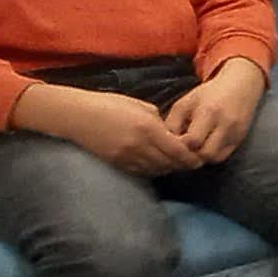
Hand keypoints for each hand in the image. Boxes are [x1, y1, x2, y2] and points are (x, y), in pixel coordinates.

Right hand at [21, 80, 194, 176]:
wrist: (78, 116)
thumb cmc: (110, 105)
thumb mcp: (141, 107)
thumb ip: (160, 121)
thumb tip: (173, 133)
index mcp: (148, 128)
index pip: (178, 151)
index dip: (191, 158)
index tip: (199, 158)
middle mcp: (139, 145)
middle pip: (169, 164)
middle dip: (183, 165)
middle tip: (191, 162)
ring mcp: (126, 156)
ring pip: (156, 170)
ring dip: (168, 168)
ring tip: (175, 163)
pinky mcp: (116, 163)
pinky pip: (141, 172)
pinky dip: (152, 170)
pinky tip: (155, 164)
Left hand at [162, 56, 266, 166]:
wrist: (241, 85)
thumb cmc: (208, 94)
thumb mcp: (185, 103)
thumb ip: (172, 123)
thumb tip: (164, 144)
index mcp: (208, 112)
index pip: (191, 141)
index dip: (179, 146)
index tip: (171, 143)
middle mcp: (225, 125)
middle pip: (204, 154)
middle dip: (189, 156)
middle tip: (180, 152)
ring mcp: (235, 133)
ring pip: (214, 159)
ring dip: (200, 158)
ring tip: (191, 150)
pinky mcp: (240, 139)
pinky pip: (222, 156)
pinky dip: (211, 156)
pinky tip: (203, 148)